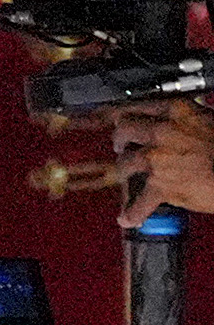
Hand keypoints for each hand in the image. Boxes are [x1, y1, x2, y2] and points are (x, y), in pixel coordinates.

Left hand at [115, 102, 213, 225]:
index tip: (119, 118)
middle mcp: (163, 132)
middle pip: (123, 130)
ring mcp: (159, 158)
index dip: (125, 114)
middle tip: (122, 145)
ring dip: (125, 172)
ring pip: (124, 163)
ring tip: (127, 178)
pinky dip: (133, 212)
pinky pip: (139, 202)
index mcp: (178, 111)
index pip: (137, 106)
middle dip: (120, 139)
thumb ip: (189, 120)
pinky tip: (127, 218)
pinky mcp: (161, 185)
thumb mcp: (210, 121)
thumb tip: (180, 122)